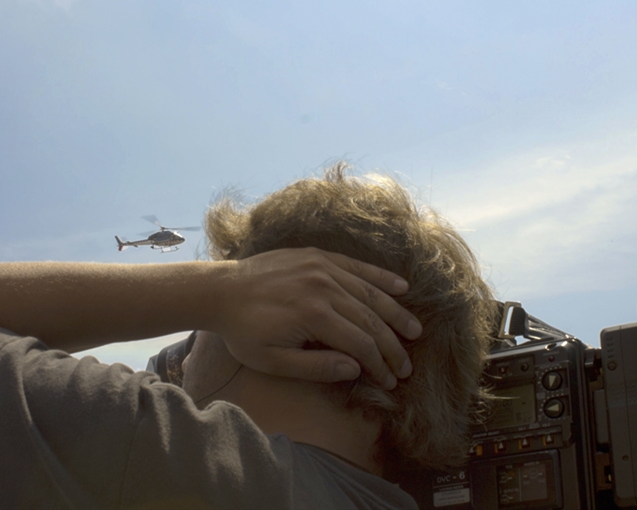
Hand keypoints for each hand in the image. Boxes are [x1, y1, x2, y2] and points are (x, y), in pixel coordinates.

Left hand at [212, 248, 421, 388]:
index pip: (360, 343)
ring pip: (369, 292)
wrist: (221, 290)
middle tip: (407, 366)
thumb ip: (316, 366)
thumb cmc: (244, 331)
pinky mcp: (318, 255)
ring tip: (414, 331)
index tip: (390, 381)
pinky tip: (401, 286)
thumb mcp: (273, 361)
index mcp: (314, 315)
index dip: (379, 365)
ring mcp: (322, 267)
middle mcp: (324, 287)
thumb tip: (356, 368)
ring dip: (395, 313)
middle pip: (370, 319)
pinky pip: (356, 267)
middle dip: (393, 346)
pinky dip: (380, 277)